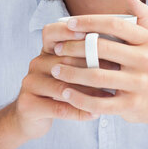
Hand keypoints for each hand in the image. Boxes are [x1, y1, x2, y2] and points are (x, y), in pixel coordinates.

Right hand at [12, 23, 112, 139]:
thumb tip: (119, 48)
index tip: (91, 34)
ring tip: (108, 96)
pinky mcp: (28, 104)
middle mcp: (36, 63)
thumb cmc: (62, 88)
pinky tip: (94, 114)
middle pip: (63, 61)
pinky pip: (57, 108)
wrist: (32, 116)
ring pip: (62, 86)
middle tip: (116, 70)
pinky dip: (78, 111)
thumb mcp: (72, 70)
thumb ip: (88, 58)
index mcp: (46, 50)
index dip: (68, 31)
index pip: (52, 32)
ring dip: (87, 92)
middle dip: (91, 66)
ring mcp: (30, 83)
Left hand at [49, 0, 147, 124]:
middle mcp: (145, 60)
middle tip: (57, 48)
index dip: (89, 22)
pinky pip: (99, 103)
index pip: (115, 24)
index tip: (69, 23)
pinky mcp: (130, 105)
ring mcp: (138, 84)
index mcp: (147, 40)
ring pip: (97, 76)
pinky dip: (79, 99)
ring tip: (55, 70)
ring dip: (71, 73)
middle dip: (75, 47)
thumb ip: (142, 15)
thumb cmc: (147, 63)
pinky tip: (65, 93)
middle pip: (102, 49)